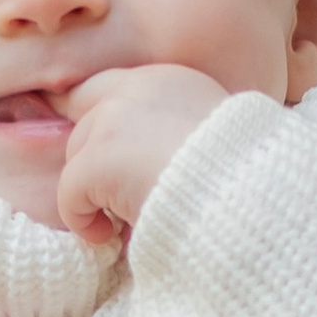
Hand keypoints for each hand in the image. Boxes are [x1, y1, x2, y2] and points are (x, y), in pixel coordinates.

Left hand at [57, 64, 229, 244]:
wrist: (246, 196)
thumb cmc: (242, 177)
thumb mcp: (215, 134)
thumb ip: (175, 130)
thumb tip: (146, 163)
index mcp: (168, 79)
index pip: (108, 87)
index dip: (95, 119)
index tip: (95, 151)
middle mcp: (135, 88)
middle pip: (85, 122)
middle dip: (93, 160)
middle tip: (114, 198)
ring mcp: (111, 122)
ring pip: (76, 157)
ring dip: (93, 192)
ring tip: (121, 222)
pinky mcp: (96, 161)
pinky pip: (69, 194)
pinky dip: (82, 220)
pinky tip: (109, 236)